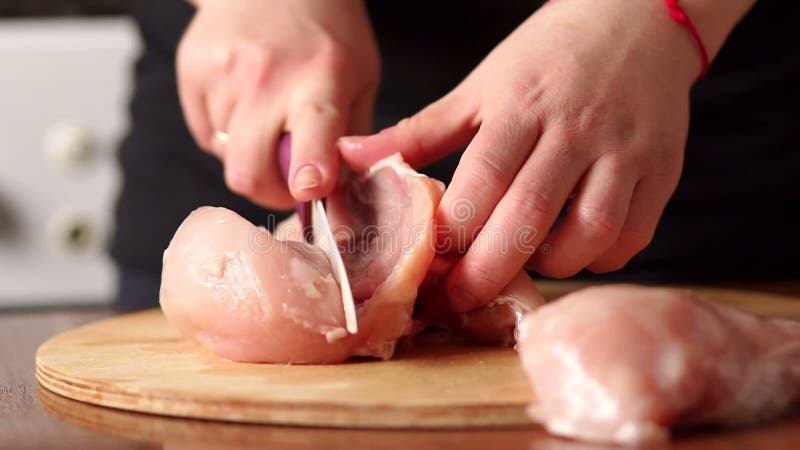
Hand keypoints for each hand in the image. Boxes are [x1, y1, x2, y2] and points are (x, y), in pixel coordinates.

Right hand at [178, 0, 378, 207]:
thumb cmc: (325, 37)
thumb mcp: (361, 81)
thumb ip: (350, 140)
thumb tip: (337, 196)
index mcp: (322, 76)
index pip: (313, 125)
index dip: (309, 164)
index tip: (308, 188)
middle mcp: (267, 74)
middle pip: (248, 168)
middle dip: (268, 190)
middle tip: (288, 180)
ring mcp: (223, 72)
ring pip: (227, 155)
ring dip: (250, 152)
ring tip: (268, 114)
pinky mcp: (192, 70)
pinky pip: (207, 135)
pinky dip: (227, 133)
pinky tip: (244, 100)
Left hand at [339, 0, 703, 310]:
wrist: (636, 19)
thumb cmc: (547, 57)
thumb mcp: (480, 86)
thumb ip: (420, 131)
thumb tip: (352, 157)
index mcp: (520, 106)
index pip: (482, 179)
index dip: (453, 230)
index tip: (431, 262)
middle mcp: (575, 130)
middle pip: (529, 216)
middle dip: (488, 271)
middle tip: (461, 299)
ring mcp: (624, 151)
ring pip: (589, 232)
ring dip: (549, 267)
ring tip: (521, 266)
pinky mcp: (661, 170)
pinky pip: (634, 234)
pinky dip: (600, 259)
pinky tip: (572, 254)